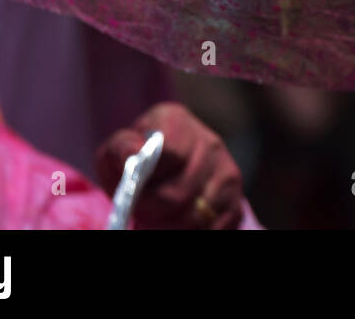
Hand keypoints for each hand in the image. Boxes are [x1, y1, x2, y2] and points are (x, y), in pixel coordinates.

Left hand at [95, 102, 245, 229]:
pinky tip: (179, 223)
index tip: (135, 186)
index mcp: (176, 122)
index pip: (168, 152)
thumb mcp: (118, 149)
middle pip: (178, 194)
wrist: (166, 169)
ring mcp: (227, 170)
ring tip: (158, 218)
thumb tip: (134, 152)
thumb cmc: (137, 160)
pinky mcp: (236, 198)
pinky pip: (215, 227)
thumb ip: (122, 148)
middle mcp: (209, 143)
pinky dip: (194, 231)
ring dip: (171, 225)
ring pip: (196, 216)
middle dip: (152, 210)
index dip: (147, 178)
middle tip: (141, 211)